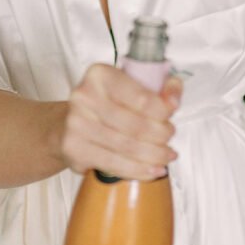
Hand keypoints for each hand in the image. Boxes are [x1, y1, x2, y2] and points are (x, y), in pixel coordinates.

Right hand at [60, 63, 180, 179]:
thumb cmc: (109, 102)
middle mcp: (85, 97)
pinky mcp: (74, 148)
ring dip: (154, 156)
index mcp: (101, 75)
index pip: (142, 97)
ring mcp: (77, 124)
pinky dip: (138, 170)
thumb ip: (162, 86)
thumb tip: (173, 100)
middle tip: (169, 138)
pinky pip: (114, 164)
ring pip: (127, 147)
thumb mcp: (135, 84)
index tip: (171, 116)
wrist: (72, 120)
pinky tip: (152, 169)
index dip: (163, 111)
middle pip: (136, 125)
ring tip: (165, 156)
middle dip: (161, 136)